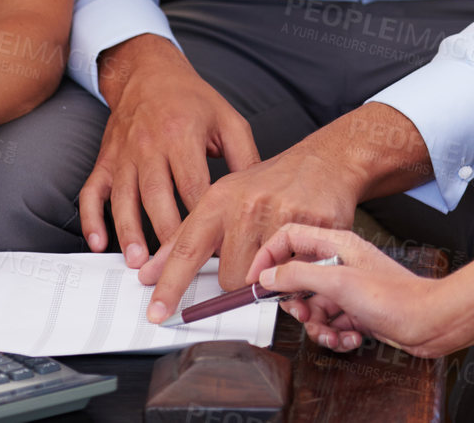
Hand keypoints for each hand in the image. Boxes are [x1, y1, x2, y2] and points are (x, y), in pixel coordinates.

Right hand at [79, 35, 260, 267]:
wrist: (148, 73)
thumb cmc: (192, 100)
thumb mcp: (228, 120)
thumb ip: (246, 158)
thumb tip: (258, 199)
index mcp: (182, 134)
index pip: (193, 184)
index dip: (205, 218)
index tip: (217, 246)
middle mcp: (149, 146)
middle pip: (157, 196)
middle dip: (165, 233)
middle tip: (175, 266)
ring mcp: (123, 155)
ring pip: (122, 198)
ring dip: (128, 232)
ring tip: (138, 262)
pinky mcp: (105, 160)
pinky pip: (91, 192)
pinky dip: (91, 219)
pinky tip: (99, 243)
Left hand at [136, 142, 362, 322]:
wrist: (324, 162)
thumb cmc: (271, 184)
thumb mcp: (223, 199)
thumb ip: (185, 237)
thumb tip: (149, 271)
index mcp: (219, 200)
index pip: (187, 249)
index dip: (170, 285)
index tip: (157, 312)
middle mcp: (247, 207)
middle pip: (229, 277)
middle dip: (240, 276)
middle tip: (255, 254)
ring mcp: (280, 217)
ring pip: (261, 281)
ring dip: (269, 276)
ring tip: (278, 250)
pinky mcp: (311, 228)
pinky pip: (296, 273)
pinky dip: (297, 271)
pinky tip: (299, 250)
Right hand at [247, 224, 456, 356]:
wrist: (428, 322)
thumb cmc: (396, 297)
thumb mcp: (338, 284)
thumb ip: (298, 276)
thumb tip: (269, 275)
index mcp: (335, 244)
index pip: (288, 239)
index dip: (268, 258)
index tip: (255, 282)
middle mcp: (340, 263)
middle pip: (298, 281)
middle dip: (298, 305)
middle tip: (306, 315)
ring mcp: (348, 288)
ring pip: (313, 308)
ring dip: (320, 327)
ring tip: (336, 333)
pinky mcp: (356, 310)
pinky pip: (331, 324)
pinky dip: (337, 335)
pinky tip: (352, 337)